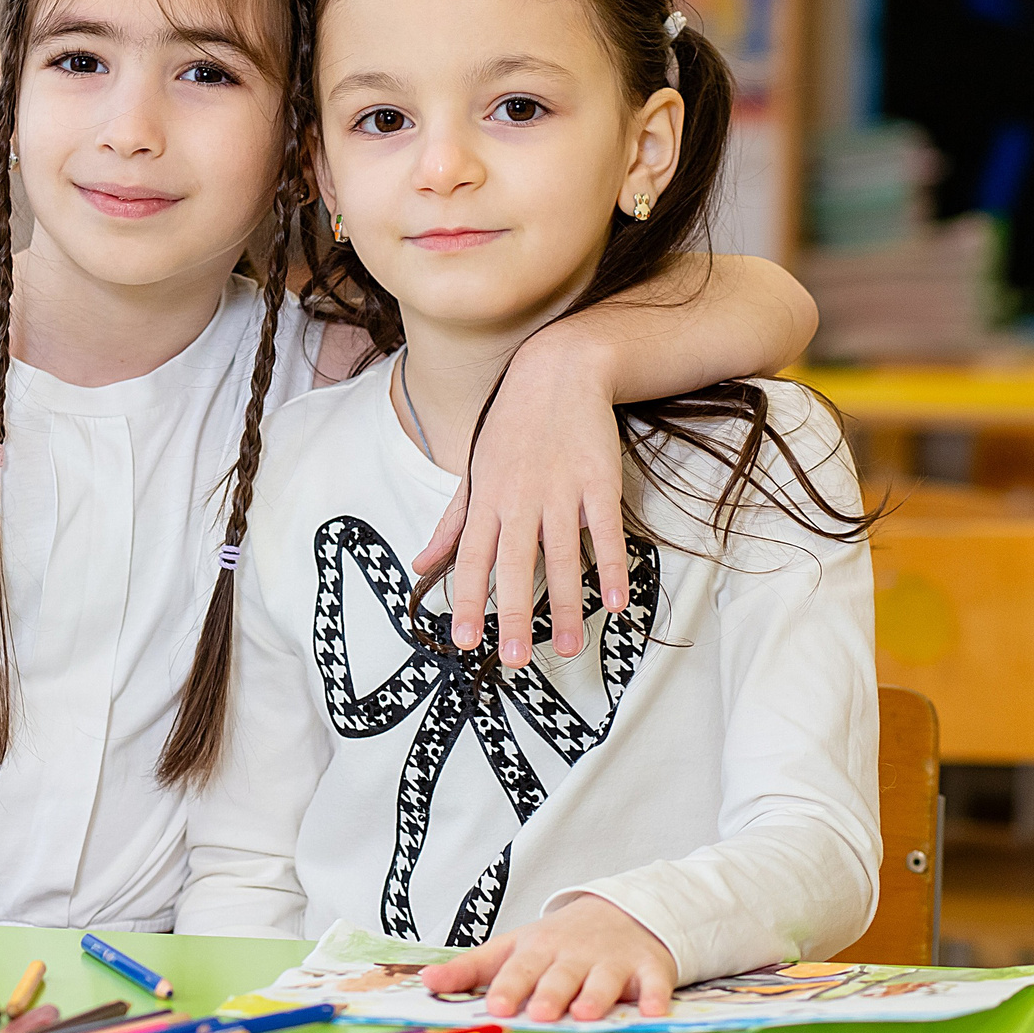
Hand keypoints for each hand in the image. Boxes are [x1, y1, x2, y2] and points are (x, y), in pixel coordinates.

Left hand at [411, 334, 628, 666]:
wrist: (557, 372)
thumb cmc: (510, 427)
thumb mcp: (473, 471)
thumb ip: (451, 524)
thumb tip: (421, 564)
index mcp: (486, 499)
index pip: (471, 558)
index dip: (468, 600)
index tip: (464, 641)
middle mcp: (519, 499)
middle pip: (514, 564)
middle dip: (513, 614)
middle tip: (514, 660)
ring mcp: (561, 491)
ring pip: (561, 556)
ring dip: (564, 604)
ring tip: (566, 647)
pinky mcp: (599, 482)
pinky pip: (605, 532)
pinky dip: (608, 566)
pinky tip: (613, 601)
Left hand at [417, 896, 673, 1021]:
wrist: (622, 911)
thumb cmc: (558, 940)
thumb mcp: (513, 947)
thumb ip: (471, 968)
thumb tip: (425, 981)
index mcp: (537, 949)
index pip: (518, 968)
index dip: (508, 987)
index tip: (497, 1007)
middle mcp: (573, 954)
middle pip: (559, 974)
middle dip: (550, 993)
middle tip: (541, 1013)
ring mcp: (612, 960)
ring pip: (603, 979)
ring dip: (595, 995)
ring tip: (585, 1014)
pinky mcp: (648, 967)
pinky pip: (654, 983)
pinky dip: (656, 997)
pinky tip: (654, 1013)